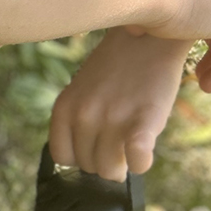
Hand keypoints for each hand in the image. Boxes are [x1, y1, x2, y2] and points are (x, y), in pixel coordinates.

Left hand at [48, 28, 188, 180]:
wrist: (147, 39)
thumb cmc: (116, 69)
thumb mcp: (81, 90)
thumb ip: (76, 120)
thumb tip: (81, 160)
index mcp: (64, 107)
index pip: (63, 156)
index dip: (81, 158)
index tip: (95, 148)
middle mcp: (83, 115)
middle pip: (89, 166)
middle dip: (105, 160)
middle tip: (119, 142)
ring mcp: (112, 118)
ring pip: (112, 170)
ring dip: (124, 164)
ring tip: (132, 143)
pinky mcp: (144, 119)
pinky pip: (137, 159)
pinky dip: (140, 163)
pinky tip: (144, 153)